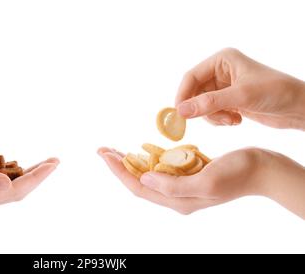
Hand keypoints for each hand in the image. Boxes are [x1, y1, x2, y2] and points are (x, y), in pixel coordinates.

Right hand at [0, 155, 58, 223]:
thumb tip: (8, 184)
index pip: (16, 190)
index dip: (37, 177)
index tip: (53, 163)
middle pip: (17, 189)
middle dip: (38, 175)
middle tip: (55, 161)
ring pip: (8, 186)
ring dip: (26, 174)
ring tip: (41, 163)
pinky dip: (9, 172)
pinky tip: (13, 163)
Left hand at [98, 147, 304, 217]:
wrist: (264, 169)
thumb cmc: (239, 174)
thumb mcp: (206, 182)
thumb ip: (173, 186)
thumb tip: (144, 180)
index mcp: (178, 200)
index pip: (139, 187)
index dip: (120, 171)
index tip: (105, 155)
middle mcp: (177, 196)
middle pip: (140, 181)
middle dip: (120, 165)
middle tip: (103, 150)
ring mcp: (184, 185)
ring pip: (150, 174)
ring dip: (133, 161)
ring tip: (116, 149)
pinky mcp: (191, 174)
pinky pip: (165, 167)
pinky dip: (151, 158)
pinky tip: (143, 149)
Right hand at [175, 48, 304, 129]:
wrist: (298, 107)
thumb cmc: (275, 93)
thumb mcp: (240, 96)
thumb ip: (208, 103)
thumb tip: (180, 111)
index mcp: (222, 60)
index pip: (191, 76)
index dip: (183, 95)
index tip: (180, 114)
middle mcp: (221, 71)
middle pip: (195, 92)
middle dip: (202, 108)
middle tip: (212, 119)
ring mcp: (224, 86)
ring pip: (202, 104)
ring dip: (213, 116)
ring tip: (230, 120)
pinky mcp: (229, 100)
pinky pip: (212, 111)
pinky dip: (220, 119)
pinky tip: (237, 120)